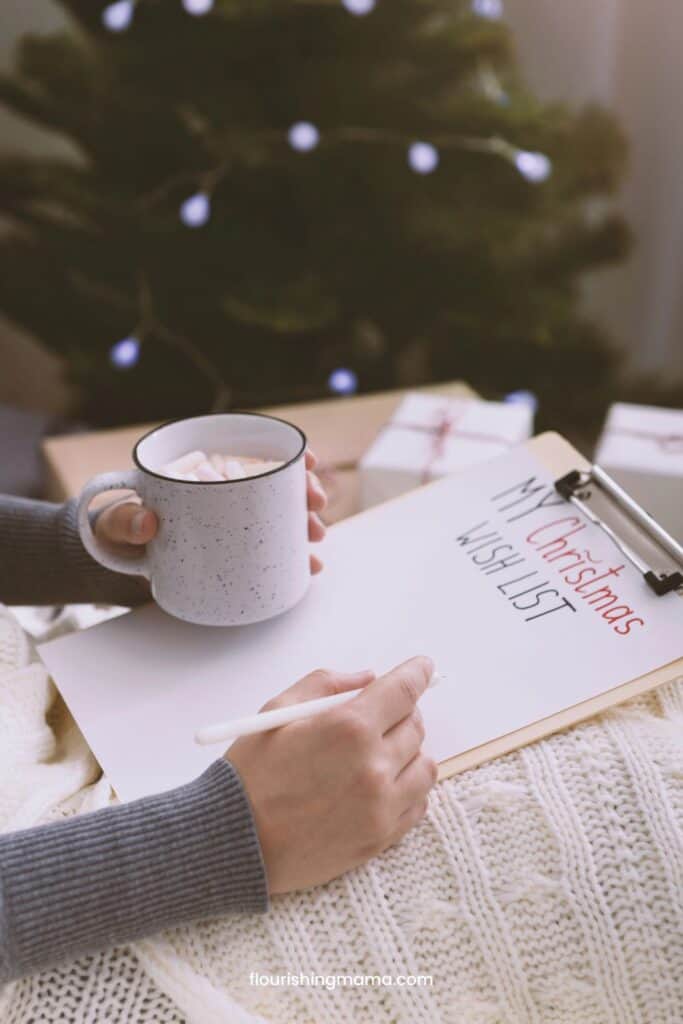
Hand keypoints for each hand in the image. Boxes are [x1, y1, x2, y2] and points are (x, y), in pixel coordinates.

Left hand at [94, 447, 327, 573]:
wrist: (119, 560)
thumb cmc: (120, 529)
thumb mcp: (118, 522)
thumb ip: (125, 520)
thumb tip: (149, 523)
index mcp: (204, 472)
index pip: (252, 453)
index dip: (286, 453)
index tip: (308, 460)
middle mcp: (227, 493)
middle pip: (277, 485)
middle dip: (304, 492)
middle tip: (314, 506)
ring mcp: (235, 523)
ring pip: (282, 517)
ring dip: (305, 524)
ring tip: (317, 538)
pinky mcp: (237, 551)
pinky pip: (272, 549)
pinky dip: (293, 557)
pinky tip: (310, 565)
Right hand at [227, 656, 436, 894]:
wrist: (236, 842)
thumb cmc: (251, 774)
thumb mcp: (277, 711)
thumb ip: (326, 685)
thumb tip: (367, 678)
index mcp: (348, 728)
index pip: (404, 690)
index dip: (417, 673)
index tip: (422, 668)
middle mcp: (373, 766)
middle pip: (416, 725)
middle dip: (403, 713)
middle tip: (382, 715)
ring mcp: (381, 805)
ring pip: (425, 766)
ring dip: (409, 752)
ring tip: (380, 753)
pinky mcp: (382, 836)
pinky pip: (418, 803)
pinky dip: (408, 788)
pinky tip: (381, 784)